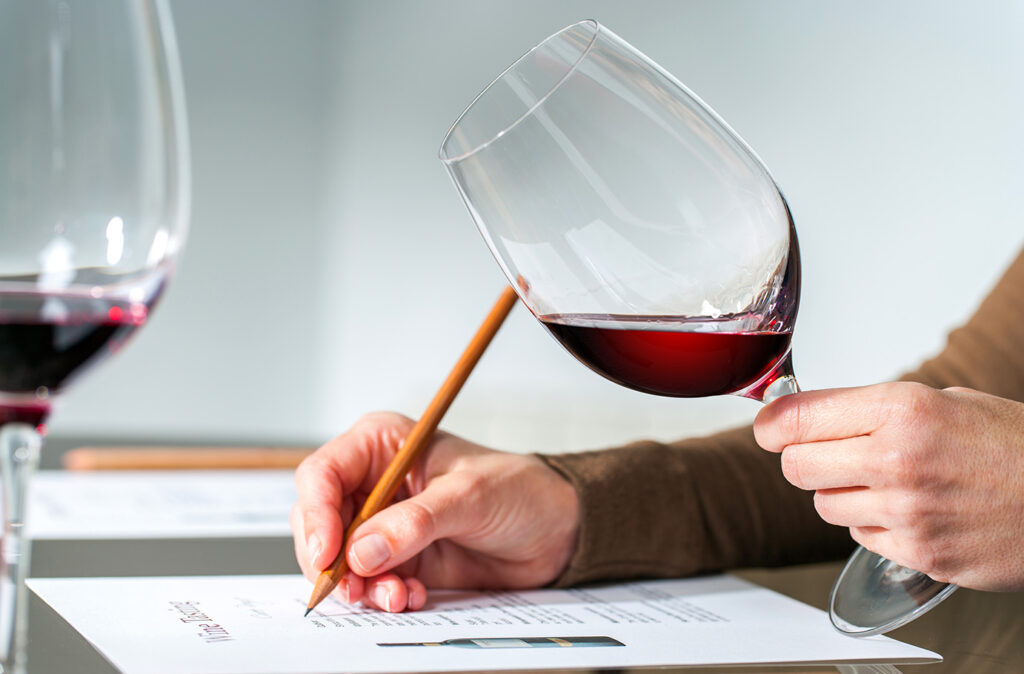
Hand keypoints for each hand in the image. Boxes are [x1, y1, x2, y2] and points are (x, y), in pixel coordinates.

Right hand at [291, 412, 579, 611]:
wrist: (555, 530)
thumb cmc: (518, 490)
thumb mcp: (470, 496)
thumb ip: (415, 523)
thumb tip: (362, 551)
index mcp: (382, 445)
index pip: (322, 474)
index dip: (316, 514)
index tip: (329, 553)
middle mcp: (373, 483)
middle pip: (317, 522)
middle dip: (332, 560)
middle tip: (355, 588)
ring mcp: (382, 525)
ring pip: (337, 560)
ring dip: (360, 586)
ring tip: (398, 596)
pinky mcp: (397, 560)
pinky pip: (367, 584)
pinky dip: (382, 597)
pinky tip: (412, 598)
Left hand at [754, 382, 1023, 590]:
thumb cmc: (1015, 447)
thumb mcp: (945, 402)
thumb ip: (876, 410)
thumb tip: (812, 416)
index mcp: (901, 411)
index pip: (796, 418)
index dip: (773, 423)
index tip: (769, 426)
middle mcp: (896, 461)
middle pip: (795, 466)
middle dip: (803, 458)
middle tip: (828, 454)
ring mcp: (906, 513)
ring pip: (824, 505)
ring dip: (840, 494)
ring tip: (885, 483)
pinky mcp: (919, 554)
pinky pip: (860, 538)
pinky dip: (874, 526)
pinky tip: (911, 512)